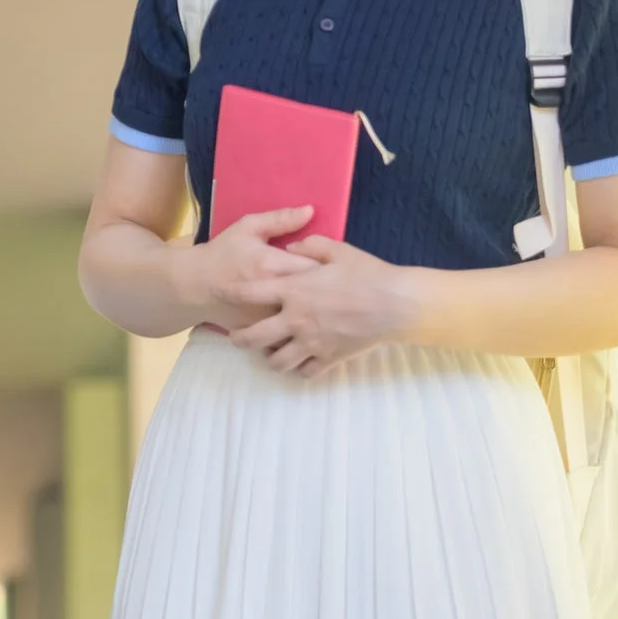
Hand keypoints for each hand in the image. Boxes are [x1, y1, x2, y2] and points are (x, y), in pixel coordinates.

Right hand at [177, 206, 321, 330]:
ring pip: (303, 322)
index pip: (317, 268)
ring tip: (319, 309)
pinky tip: (300, 326)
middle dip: (326, 295)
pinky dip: (296, 332)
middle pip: (315, 298)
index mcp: (271, 264)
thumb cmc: (222, 254)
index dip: (329, 269)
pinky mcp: (258, 333)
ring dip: (314, 316)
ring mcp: (264, 317)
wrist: (193, 285)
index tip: (332, 268)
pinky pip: (286, 337)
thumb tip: (311, 211)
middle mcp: (271, 294)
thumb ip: (280, 219)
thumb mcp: (247, 228)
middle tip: (330, 290)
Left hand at [227, 236, 419, 376]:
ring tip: (268, 352)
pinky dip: (297, 369)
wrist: (398, 303)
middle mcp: (296, 319)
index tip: (220, 293)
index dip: (230, 293)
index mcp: (294, 290)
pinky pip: (304, 372)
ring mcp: (311, 342)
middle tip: (236, 337)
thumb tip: (290, 247)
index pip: (249, 294)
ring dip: (268, 358)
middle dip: (238, 339)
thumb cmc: (368, 273)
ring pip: (276, 361)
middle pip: (253, 338)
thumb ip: (310, 246)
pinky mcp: (329, 358)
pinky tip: (297, 362)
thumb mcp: (338, 250)